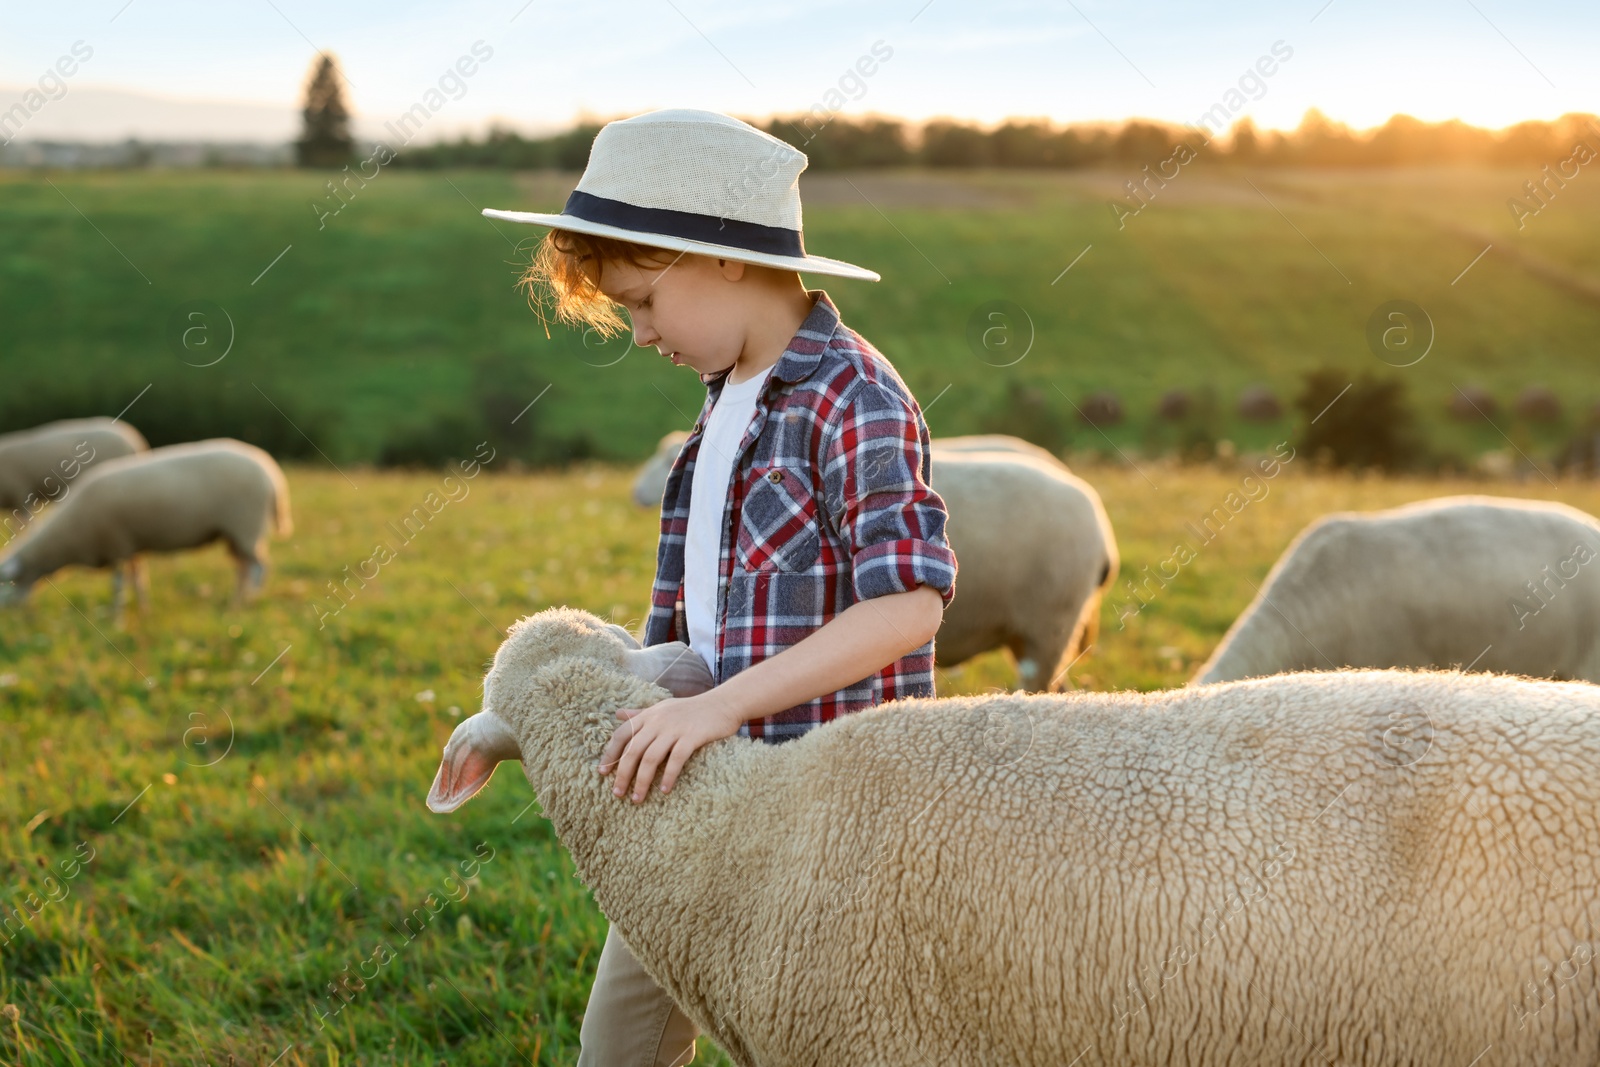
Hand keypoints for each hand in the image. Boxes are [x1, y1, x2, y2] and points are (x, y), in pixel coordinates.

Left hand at [598, 691, 743, 801]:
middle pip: (633, 750)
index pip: (622, 734)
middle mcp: (658, 720)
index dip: (610, 754)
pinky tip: (664, 790)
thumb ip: (640, 713)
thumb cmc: (691, 709)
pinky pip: (676, 760)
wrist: (723, 704)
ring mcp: (675, 728)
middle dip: (623, 774)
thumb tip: (617, 713)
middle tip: (618, 793)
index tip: (602, 772)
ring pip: (651, 758)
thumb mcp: (662, 708)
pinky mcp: (692, 736)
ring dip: (642, 781)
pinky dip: (668, 776)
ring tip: (637, 798)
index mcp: (649, 715)